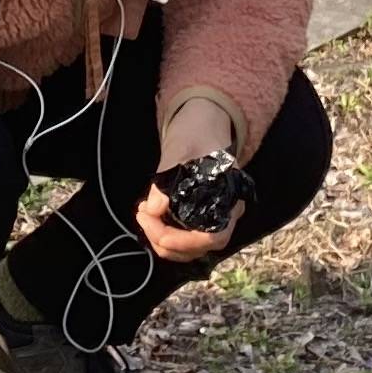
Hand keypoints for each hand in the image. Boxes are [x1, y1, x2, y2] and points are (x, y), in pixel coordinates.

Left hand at [135, 92, 242, 263]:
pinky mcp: (202, 218)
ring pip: (190, 248)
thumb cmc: (196, 134)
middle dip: (165, 239)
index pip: (212, 237)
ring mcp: (215, 217)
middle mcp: (227, 214)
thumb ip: (166, 181)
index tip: (153, 227)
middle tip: (142, 215)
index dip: (182, 241)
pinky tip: (150, 214)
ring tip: (144, 213)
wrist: (203, 125)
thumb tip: (154, 208)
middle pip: (198, 248)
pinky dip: (165, 233)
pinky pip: (185, 237)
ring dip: (162, 238)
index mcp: (229, 196)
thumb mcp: (179, 151)